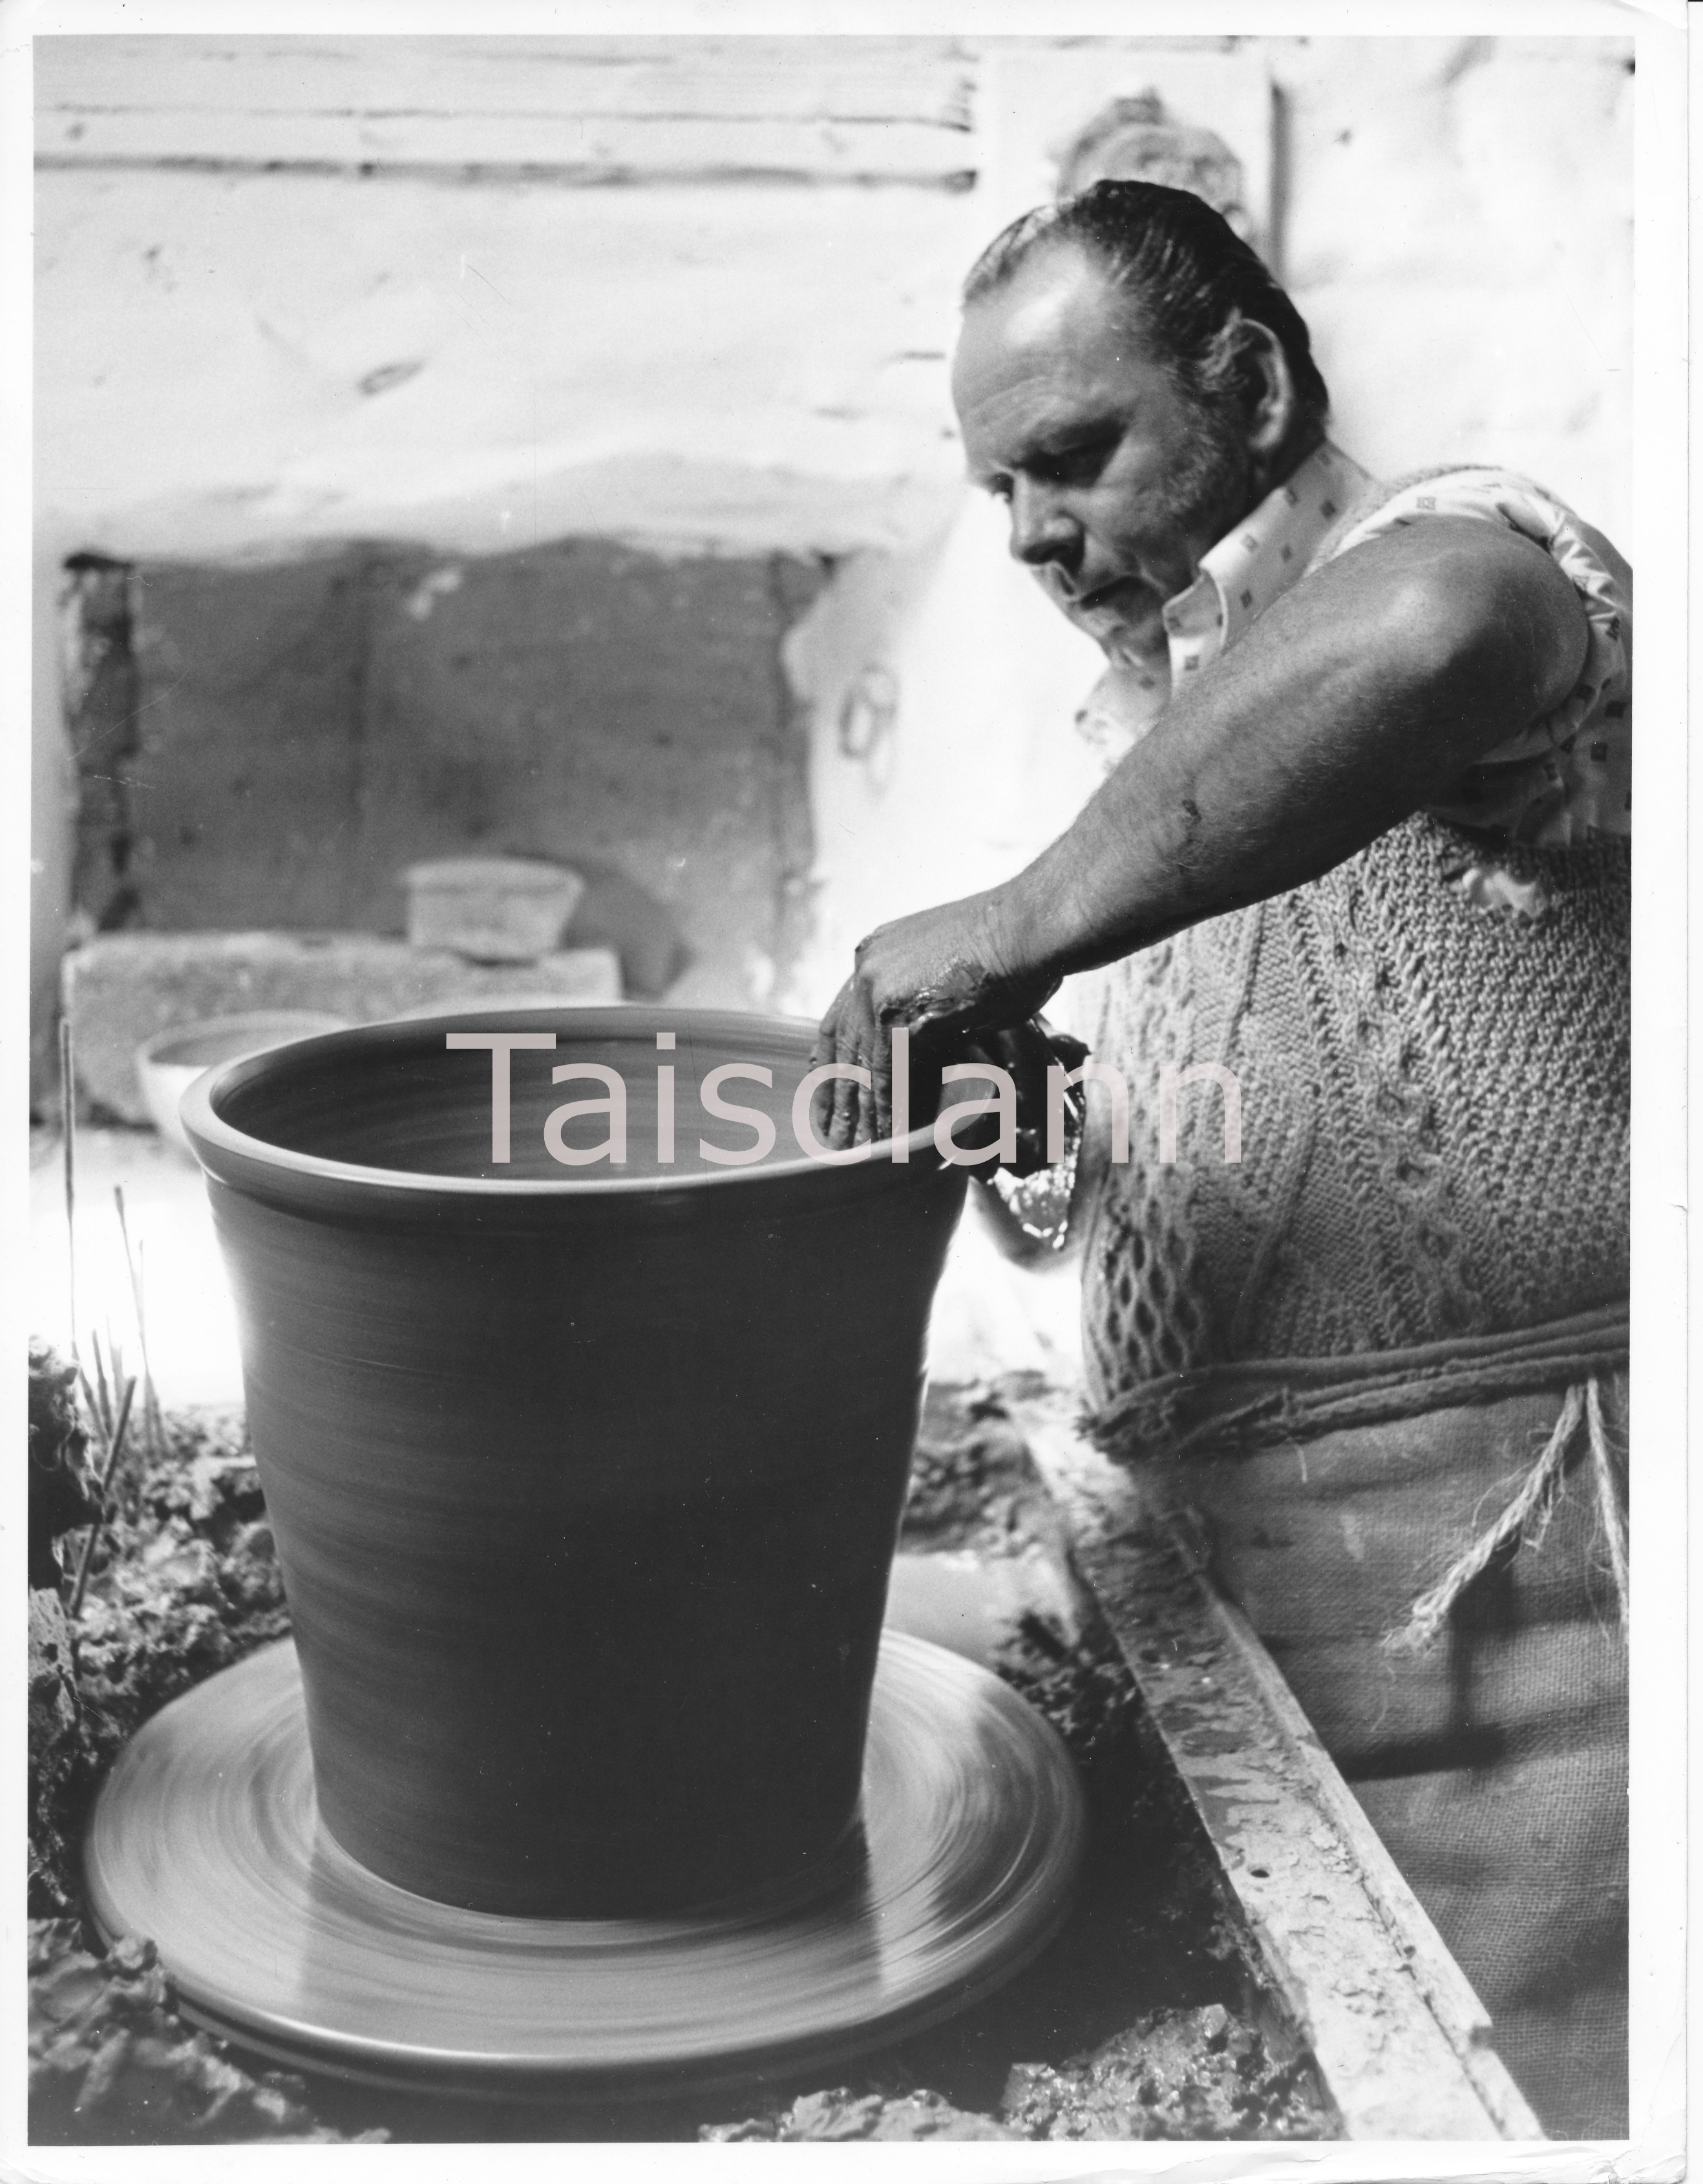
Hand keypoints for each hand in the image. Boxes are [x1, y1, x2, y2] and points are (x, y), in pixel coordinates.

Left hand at [808, 888, 1063, 1151]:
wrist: (1032, 926)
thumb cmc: (1013, 946)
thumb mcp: (951, 967)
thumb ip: (925, 997)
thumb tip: (925, 1033)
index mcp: (876, 952)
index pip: (841, 1016)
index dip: (833, 1059)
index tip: (826, 1089)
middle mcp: (868, 967)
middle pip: (841, 1044)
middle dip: (838, 1093)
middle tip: (833, 1134)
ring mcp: (878, 988)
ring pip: (862, 1064)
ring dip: (862, 1112)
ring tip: (859, 1150)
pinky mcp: (897, 1012)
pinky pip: (887, 1075)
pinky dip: (889, 1111)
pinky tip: (890, 1139)